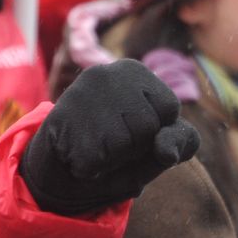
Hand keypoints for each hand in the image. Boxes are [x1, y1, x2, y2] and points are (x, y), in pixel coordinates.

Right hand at [18, 59, 198, 215]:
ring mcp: (80, 95)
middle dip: (136, 146)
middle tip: (109, 141)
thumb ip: (179, 141)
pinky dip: (94, 168)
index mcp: (132, 70)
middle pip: (149, 125)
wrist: (58, 168)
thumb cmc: (116, 151)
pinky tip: (80, 155)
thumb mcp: (158, 146)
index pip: (169, 107)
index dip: (155, 130)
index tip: (131, 129)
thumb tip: (166, 152)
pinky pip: (101, 158)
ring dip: (115, 158)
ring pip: (127, 142)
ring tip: (95, 147)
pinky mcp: (62, 120)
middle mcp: (104, 73)